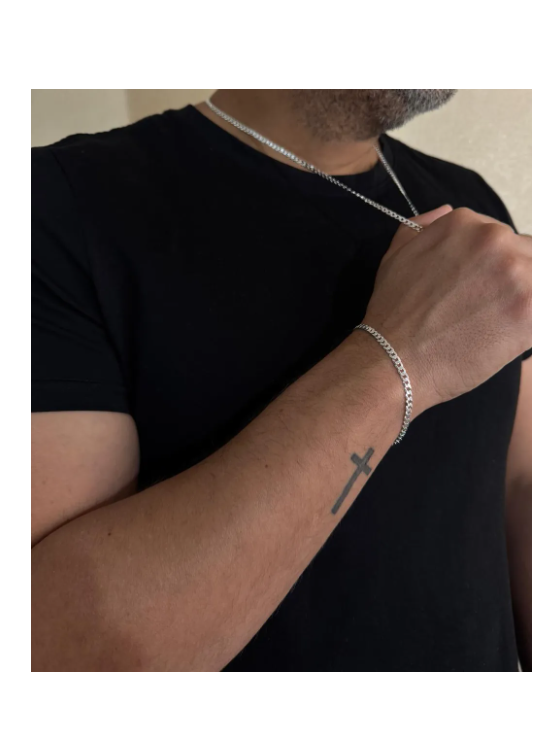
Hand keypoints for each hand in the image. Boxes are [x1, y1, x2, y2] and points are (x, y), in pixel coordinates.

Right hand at [364, 206, 531, 414]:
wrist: (394, 360)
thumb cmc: (392, 315)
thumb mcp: (397, 255)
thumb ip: (424, 226)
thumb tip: (445, 210)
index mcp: (464, 223)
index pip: (502, 238)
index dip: (495, 268)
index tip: (482, 290)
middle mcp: (493, 238)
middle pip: (528, 254)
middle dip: (514, 281)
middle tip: (488, 311)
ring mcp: (515, 271)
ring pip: (541, 280)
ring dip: (526, 301)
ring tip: (497, 325)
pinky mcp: (531, 308)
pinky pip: (546, 309)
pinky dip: (533, 324)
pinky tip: (509, 336)